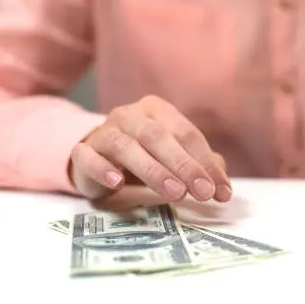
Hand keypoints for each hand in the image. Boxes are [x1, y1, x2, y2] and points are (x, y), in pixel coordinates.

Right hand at [69, 95, 231, 201]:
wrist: (96, 159)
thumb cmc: (144, 157)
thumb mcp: (174, 159)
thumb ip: (200, 166)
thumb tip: (222, 185)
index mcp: (158, 110)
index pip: (187, 134)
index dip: (206, 162)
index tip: (221, 191)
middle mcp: (131, 115)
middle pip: (159, 137)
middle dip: (184, 165)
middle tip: (202, 192)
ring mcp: (104, 131)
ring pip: (127, 146)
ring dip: (153, 170)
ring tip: (174, 193)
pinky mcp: (83, 151)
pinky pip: (89, 157)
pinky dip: (103, 168)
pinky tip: (117, 183)